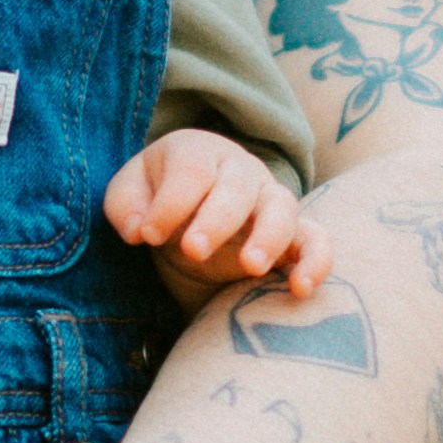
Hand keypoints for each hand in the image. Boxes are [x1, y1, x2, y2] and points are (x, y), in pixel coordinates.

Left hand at [100, 130, 325, 307]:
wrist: (192, 207)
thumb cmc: (158, 198)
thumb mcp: (130, 195)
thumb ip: (126, 207)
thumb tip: (138, 230)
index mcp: (198, 153)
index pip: (191, 171)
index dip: (170, 203)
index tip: (147, 235)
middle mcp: (240, 170)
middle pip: (236, 187)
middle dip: (216, 220)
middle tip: (193, 251)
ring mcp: (271, 200)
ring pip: (282, 207)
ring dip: (269, 236)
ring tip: (251, 268)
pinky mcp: (293, 233)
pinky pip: (316, 240)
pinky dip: (316, 261)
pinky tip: (300, 288)